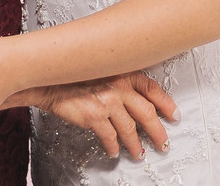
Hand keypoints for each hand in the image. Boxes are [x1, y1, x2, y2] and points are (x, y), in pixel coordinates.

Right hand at [30, 73, 179, 160]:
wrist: (46, 76)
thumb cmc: (70, 71)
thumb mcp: (99, 66)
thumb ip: (116, 76)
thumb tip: (130, 93)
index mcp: (123, 70)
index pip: (152, 89)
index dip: (166, 104)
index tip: (174, 115)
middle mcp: (119, 85)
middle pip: (147, 112)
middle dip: (158, 131)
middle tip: (163, 142)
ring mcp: (108, 101)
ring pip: (130, 129)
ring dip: (136, 144)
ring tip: (139, 153)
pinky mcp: (95, 116)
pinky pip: (110, 137)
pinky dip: (113, 146)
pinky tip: (114, 151)